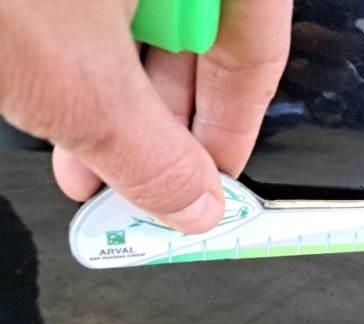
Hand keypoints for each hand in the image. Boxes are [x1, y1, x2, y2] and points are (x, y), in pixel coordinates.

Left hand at [0, 0, 290, 232]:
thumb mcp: (76, 80)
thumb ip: (153, 156)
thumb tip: (194, 204)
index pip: (255, 46)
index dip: (237, 125)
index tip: (214, 180)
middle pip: (196, 33)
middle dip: (161, 124)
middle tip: (145, 182)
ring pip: (137, 14)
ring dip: (110, 95)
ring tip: (81, 156)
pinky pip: (92, 1)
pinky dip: (76, 46)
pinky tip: (48, 88)